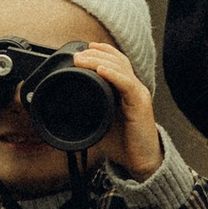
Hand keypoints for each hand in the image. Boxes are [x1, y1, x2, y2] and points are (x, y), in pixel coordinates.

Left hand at [68, 41, 161, 177]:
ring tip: (84, 59)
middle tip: (78, 54)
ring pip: (121, 68)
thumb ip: (88, 111)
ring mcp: (138, 94)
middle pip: (118, 60)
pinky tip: (101, 70)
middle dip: (97, 53)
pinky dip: (113, 75)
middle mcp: (134, 88)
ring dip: (100, 60)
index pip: (117, 62)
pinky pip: (127, 84)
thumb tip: (66, 109)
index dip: (103, 51)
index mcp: (125, 90)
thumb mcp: (100, 122)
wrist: (140, 161)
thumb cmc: (122, 143)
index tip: (85, 47)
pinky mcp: (141, 104)